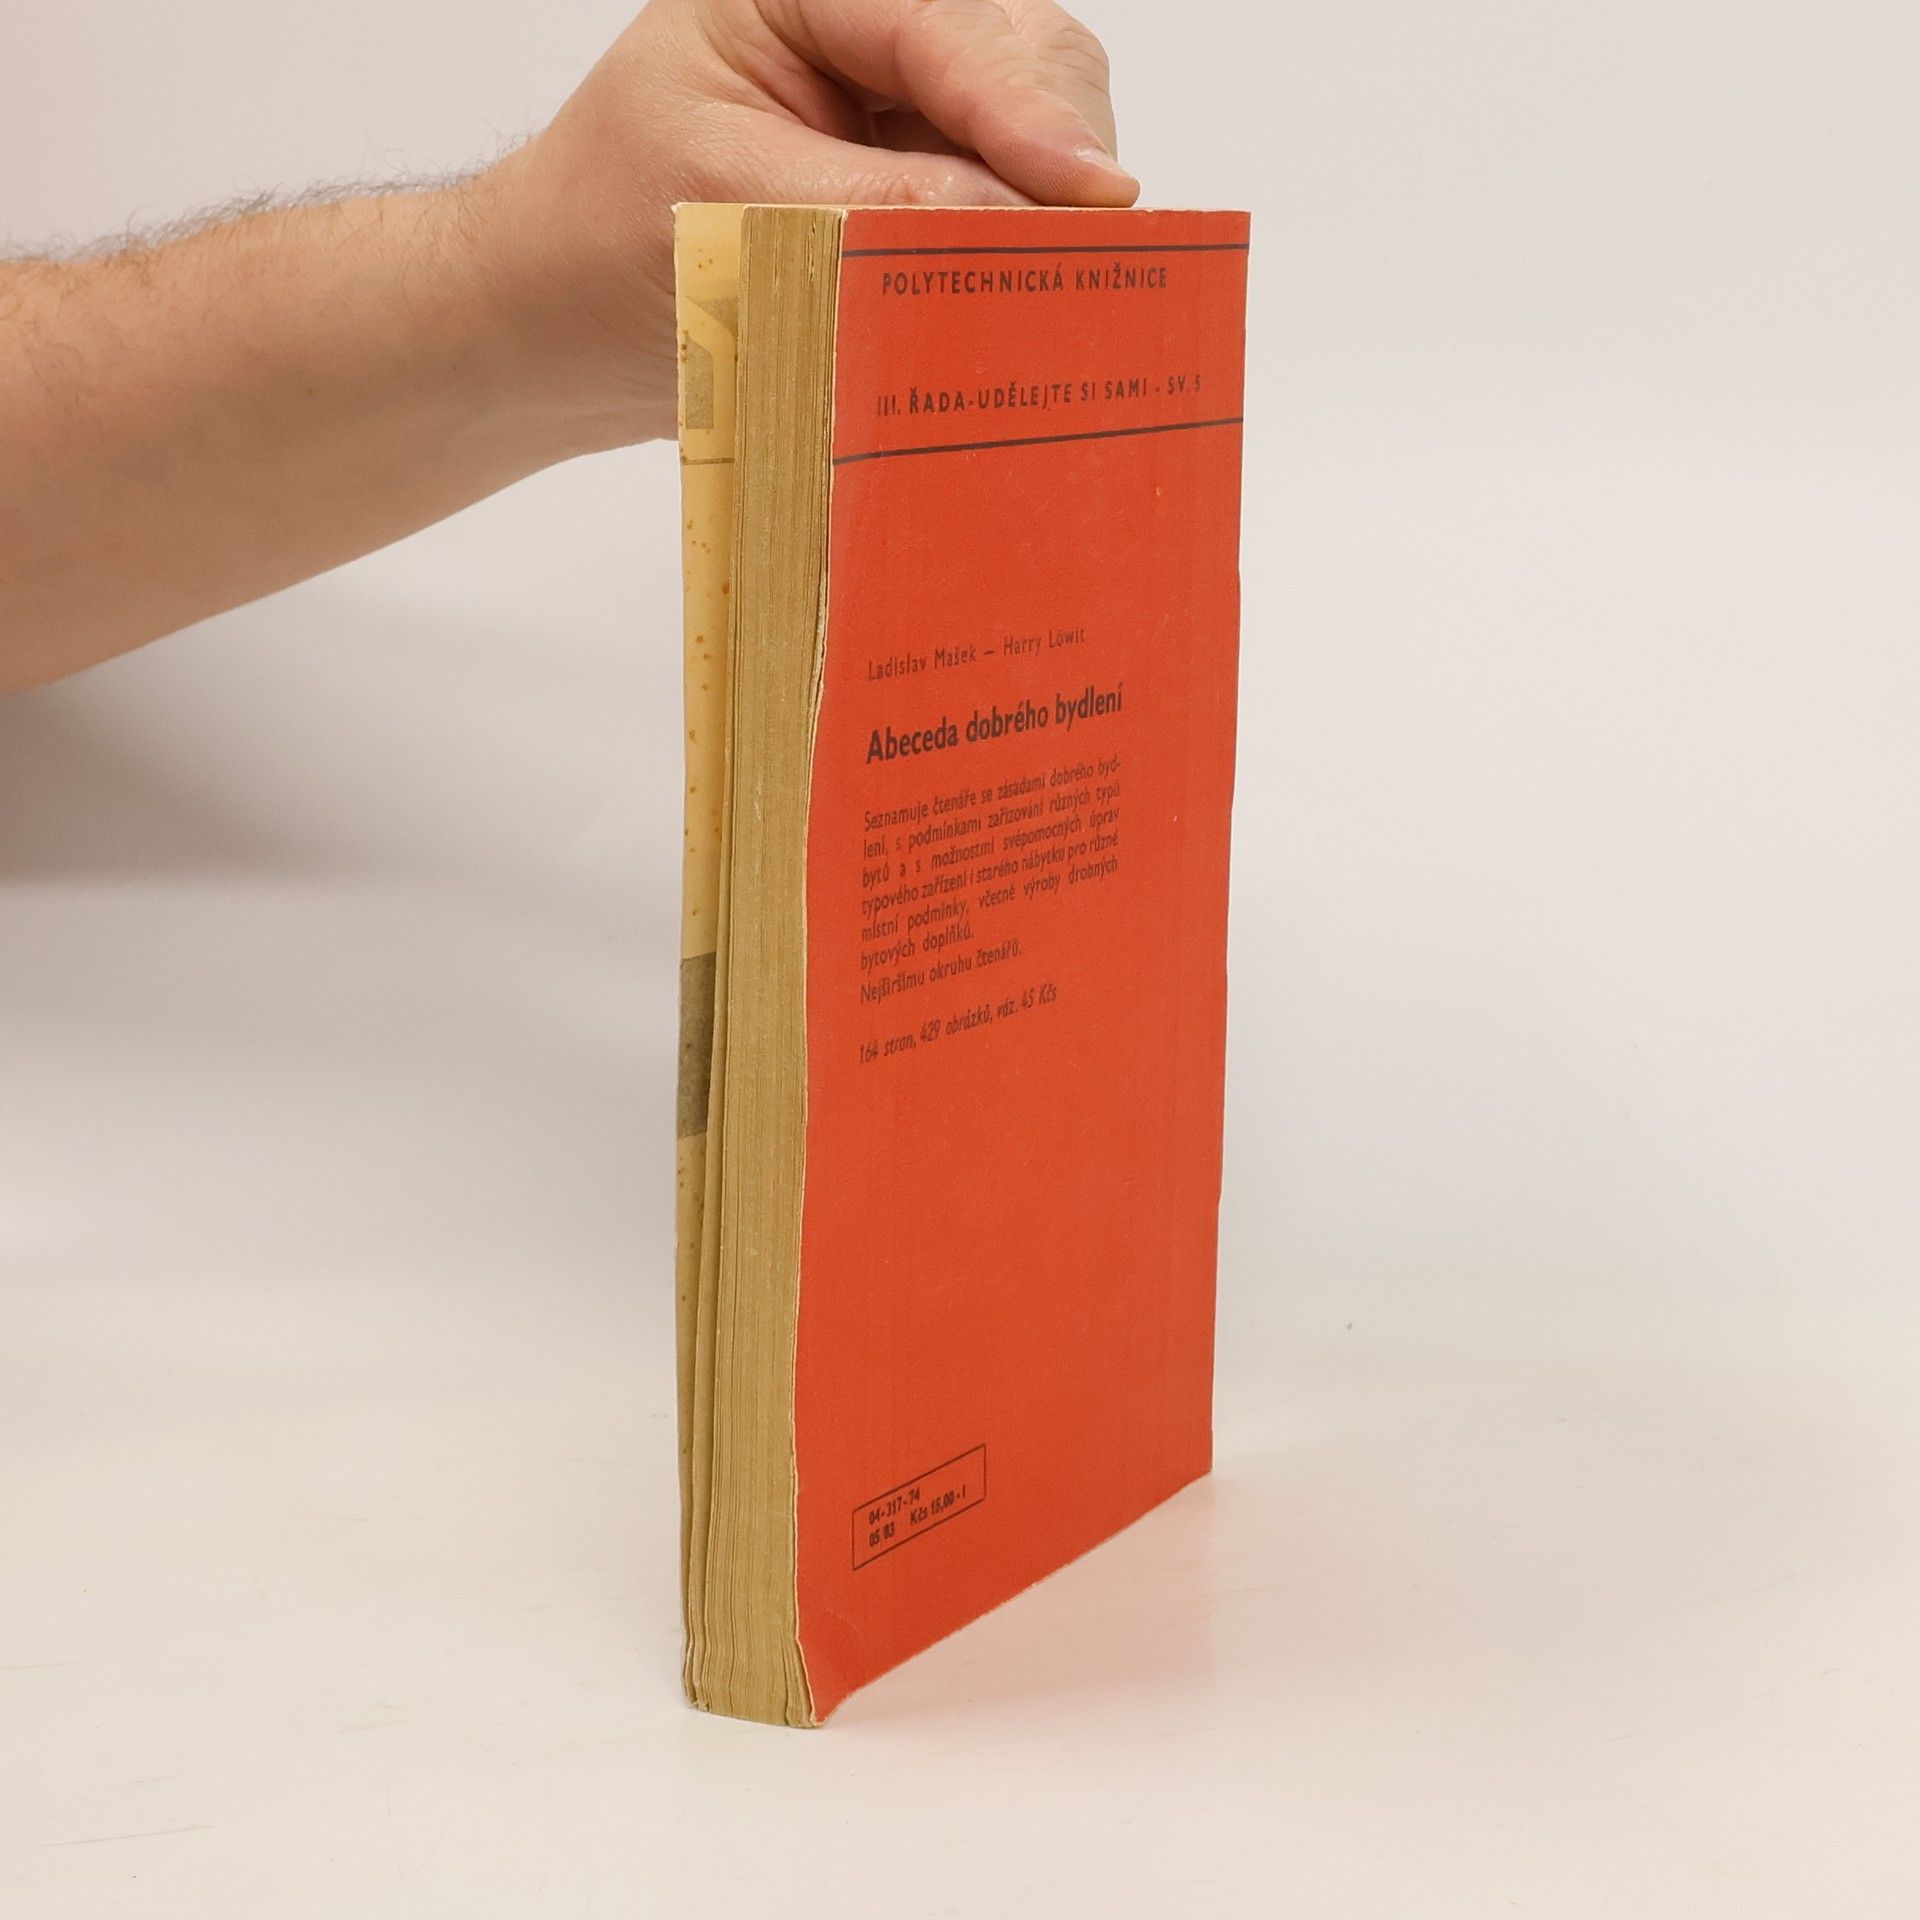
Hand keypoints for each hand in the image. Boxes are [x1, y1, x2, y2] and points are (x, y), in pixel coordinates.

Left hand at [479, 0, 1135, 445]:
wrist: (561, 323)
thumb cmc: (603, 242)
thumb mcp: (724, 210)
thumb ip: (872, 208)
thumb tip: (1018, 226)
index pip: (947, 27)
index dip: (1026, 111)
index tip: (1092, 196)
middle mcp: (868, 34)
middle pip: (1025, 59)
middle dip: (1061, 157)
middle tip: (1098, 263)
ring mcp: (906, 113)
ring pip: (1037, 136)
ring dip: (1056, 214)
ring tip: (1067, 294)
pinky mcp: (923, 190)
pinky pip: (1011, 210)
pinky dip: (1028, 258)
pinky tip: (1036, 304)